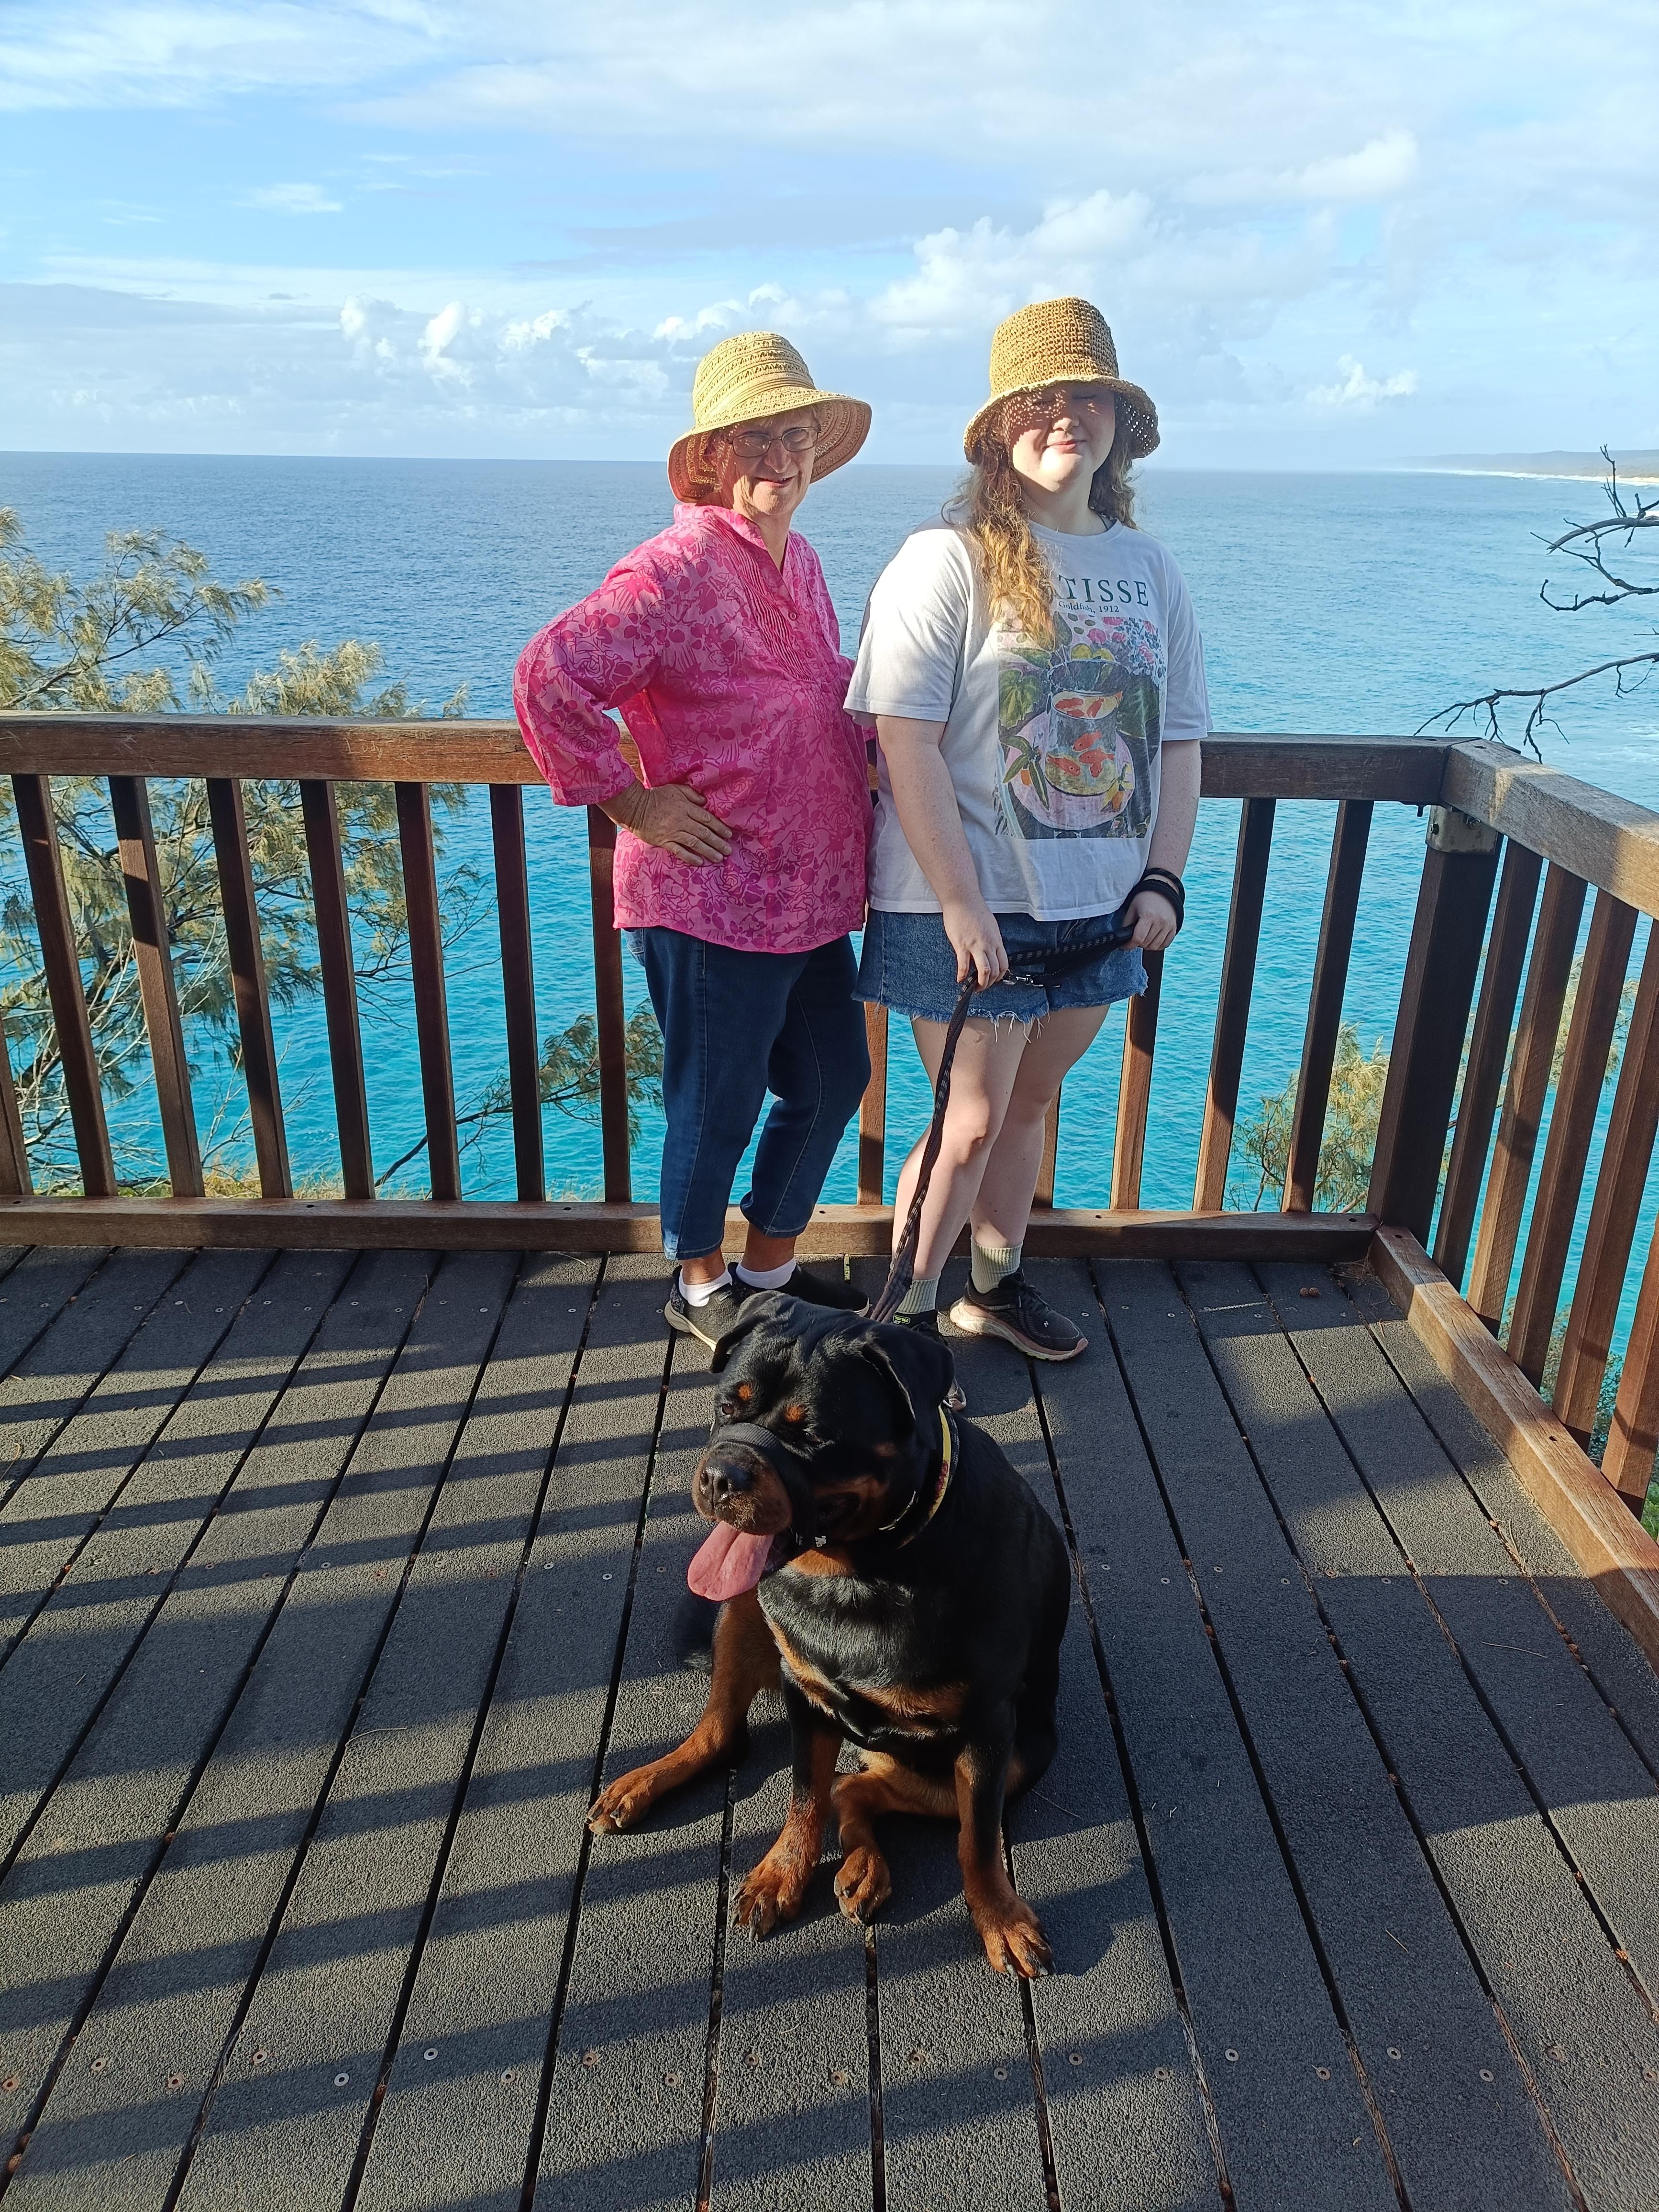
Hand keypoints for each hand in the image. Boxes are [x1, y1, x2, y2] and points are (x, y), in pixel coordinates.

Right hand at [609, 780, 731, 865]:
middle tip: (729, 850)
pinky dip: (690, 857)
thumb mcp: (675, 789)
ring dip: (708, 851)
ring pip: (695, 843)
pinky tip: (700, 862)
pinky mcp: (663, 841)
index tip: (729, 834)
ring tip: (719, 858)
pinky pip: (679, 851)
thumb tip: (705, 802)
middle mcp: (681, 821)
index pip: (707, 818)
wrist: (634, 807)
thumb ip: (691, 794)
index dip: (719, 827)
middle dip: (718, 842)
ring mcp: (672, 832)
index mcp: (685, 807)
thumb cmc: (655, 796)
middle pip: (704, 833)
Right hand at [941, 898, 1007, 988]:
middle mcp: (988, 944)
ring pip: (984, 971)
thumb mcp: (990, 926)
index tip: (993, 980)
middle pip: (995, 971)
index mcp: (996, 940)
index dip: (1000, 976)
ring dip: (980, 984)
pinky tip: (959, 979)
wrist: (962, 899)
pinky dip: (962, 976)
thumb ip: (991, 940)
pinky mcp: (962, 945)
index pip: (1004, 964)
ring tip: (974, 987)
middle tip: (982, 987)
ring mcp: (976, 945)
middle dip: (989, 983)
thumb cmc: (974, 910)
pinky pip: (964, 966)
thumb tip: (990, 951)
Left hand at [1124, 889, 1178, 951]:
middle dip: (1137, 943)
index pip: (1138, 938)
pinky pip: (1164, 945)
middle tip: (1135, 936)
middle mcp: (1160, 921)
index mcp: (1148, 915)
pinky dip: (1157, 945)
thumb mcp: (1132, 908)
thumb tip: (1123, 938)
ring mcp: (1168, 926)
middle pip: (1145, 944)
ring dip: (1146, 945)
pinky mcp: (1174, 928)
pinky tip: (1152, 938)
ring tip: (1143, 937)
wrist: (1162, 891)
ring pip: (1155, 947)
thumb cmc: (1145, 899)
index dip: (1129, 945)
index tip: (1124, 945)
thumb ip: (1126, 924)